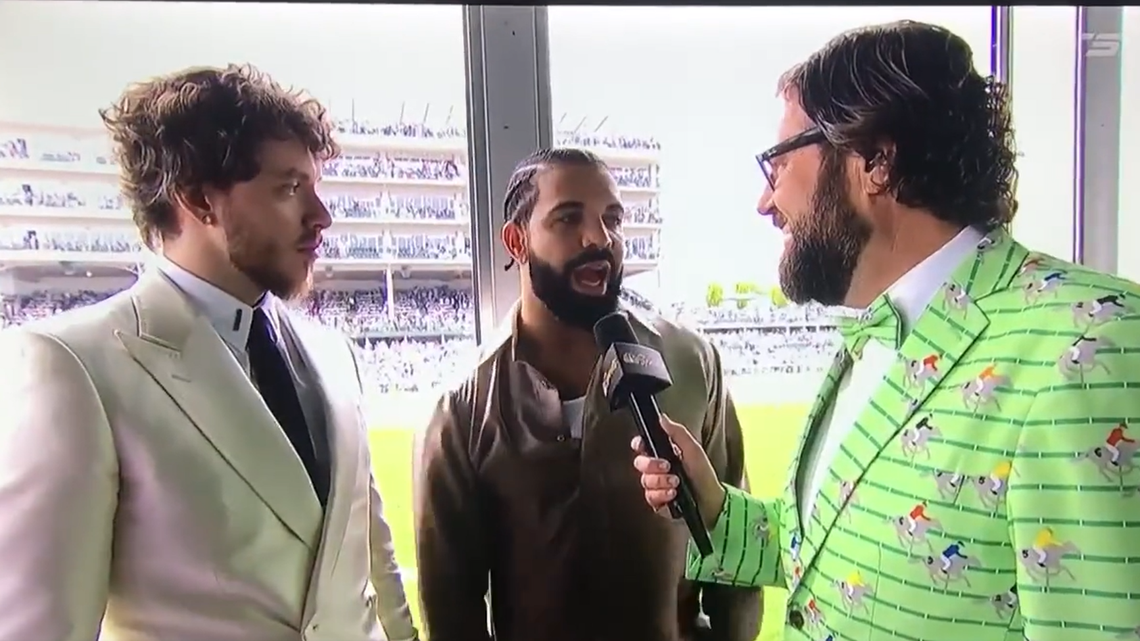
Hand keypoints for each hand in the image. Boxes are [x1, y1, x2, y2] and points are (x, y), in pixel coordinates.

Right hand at [630, 414, 725, 529]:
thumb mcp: (693, 449)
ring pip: (645, 481)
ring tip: (676, 482)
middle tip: (667, 466)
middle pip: (639, 463)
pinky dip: (662, 495)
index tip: (642, 446)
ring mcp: (655, 485)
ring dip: (661, 481)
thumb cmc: (703, 473)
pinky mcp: (657, 500)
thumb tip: (662, 418)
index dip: (639, 444)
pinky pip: (650, 497)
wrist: (710, 499)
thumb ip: (677, 433)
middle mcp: (656, 469)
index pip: (643, 445)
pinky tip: (673, 494)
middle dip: (652, 465)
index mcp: (663, 453)